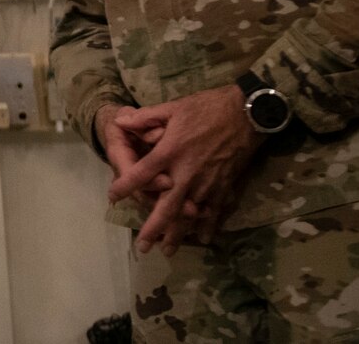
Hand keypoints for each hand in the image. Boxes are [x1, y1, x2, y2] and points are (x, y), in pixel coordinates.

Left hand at [106, 85, 263, 253]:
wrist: (246, 114)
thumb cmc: (206, 108)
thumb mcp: (172, 107)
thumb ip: (145, 118)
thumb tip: (120, 122)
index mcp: (170, 152)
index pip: (141, 174)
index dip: (125, 187)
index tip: (113, 197)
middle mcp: (187, 173)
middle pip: (166, 207)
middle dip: (153, 229)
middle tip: (143, 247)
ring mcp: (207, 183)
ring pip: (189, 216)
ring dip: (178, 234)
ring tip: (167, 250)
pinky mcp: (224, 186)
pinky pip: (214, 211)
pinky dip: (207, 226)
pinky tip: (202, 239)